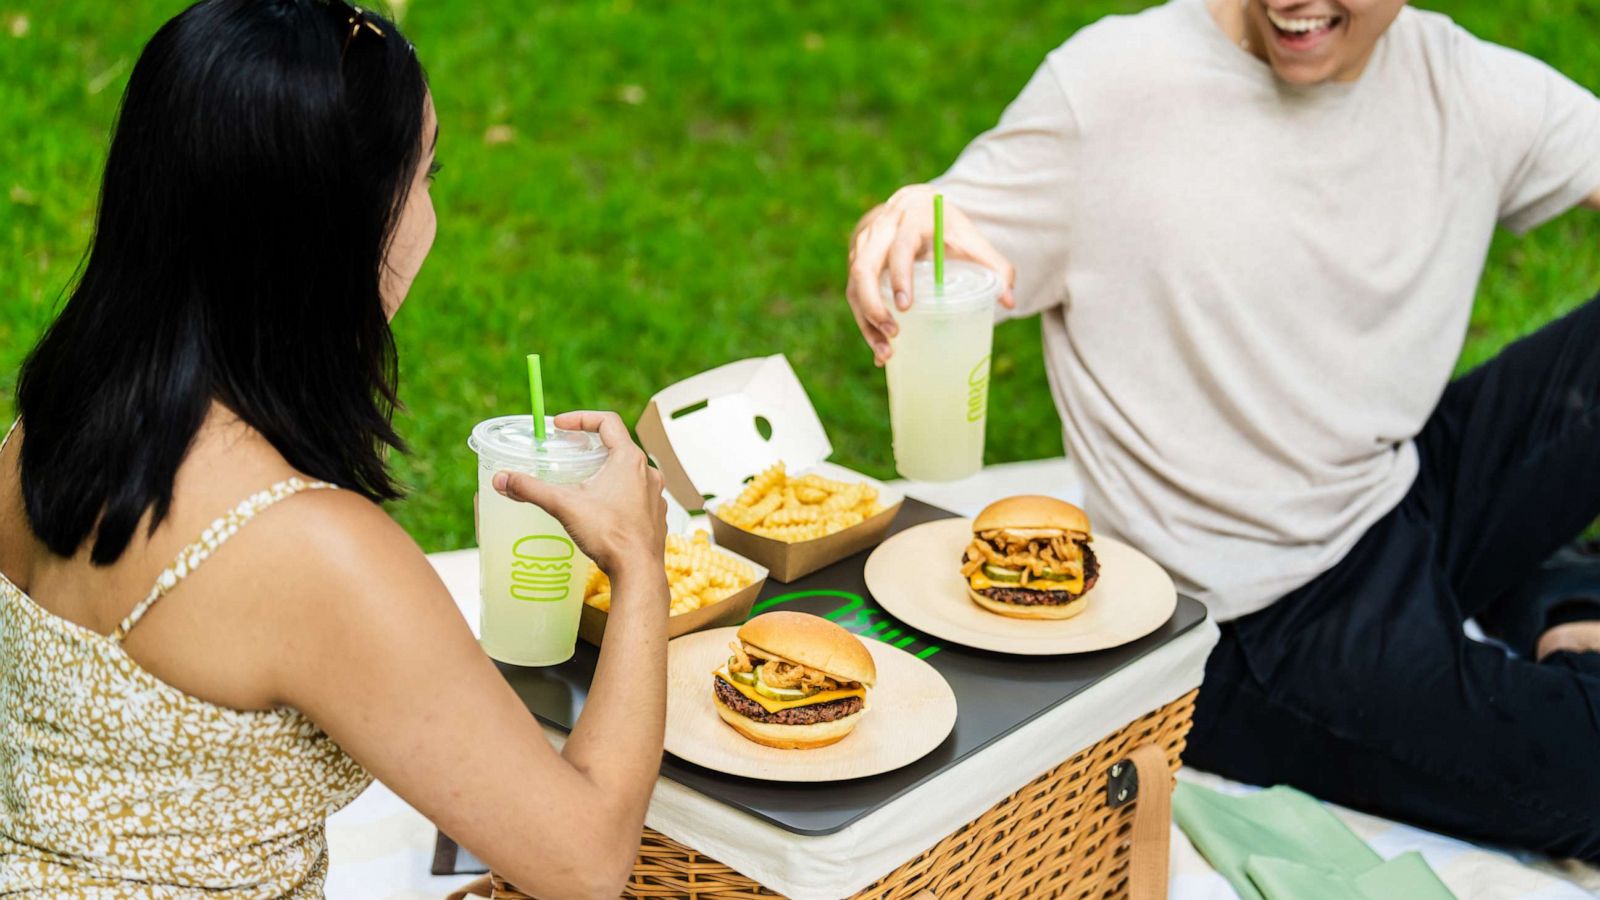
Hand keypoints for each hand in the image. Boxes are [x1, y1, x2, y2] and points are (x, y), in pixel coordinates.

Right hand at [492, 411, 667, 580]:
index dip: (581, 418)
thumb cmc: (608, 534)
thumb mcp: (564, 505)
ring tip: (584, 481)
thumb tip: (502, 479)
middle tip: (569, 453)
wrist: (638, 570)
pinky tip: (602, 508)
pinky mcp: (656, 515)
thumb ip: (531, 489)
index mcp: (629, 459)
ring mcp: (655, 494)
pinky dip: (619, 494)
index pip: (607, 421)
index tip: (560, 426)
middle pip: (618, 446)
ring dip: (607, 471)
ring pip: (630, 472)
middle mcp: (647, 472)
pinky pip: (637, 495)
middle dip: (592, 446)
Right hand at [846, 184, 1016, 365]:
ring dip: (866, 322)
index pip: (898, 247)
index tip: (905, 306)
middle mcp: (879, 231)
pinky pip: (854, 296)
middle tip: (894, 333)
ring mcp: (862, 247)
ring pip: (854, 286)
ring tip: (886, 353)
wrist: (913, 205)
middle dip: (873, 305)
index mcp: (910, 219)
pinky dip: (865, 325)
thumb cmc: (945, 227)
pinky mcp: (856, 264)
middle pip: (863, 268)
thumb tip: (1009, 301)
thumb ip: (994, 265)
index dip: (899, 276)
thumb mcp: (970, 238)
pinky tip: (880, 350)